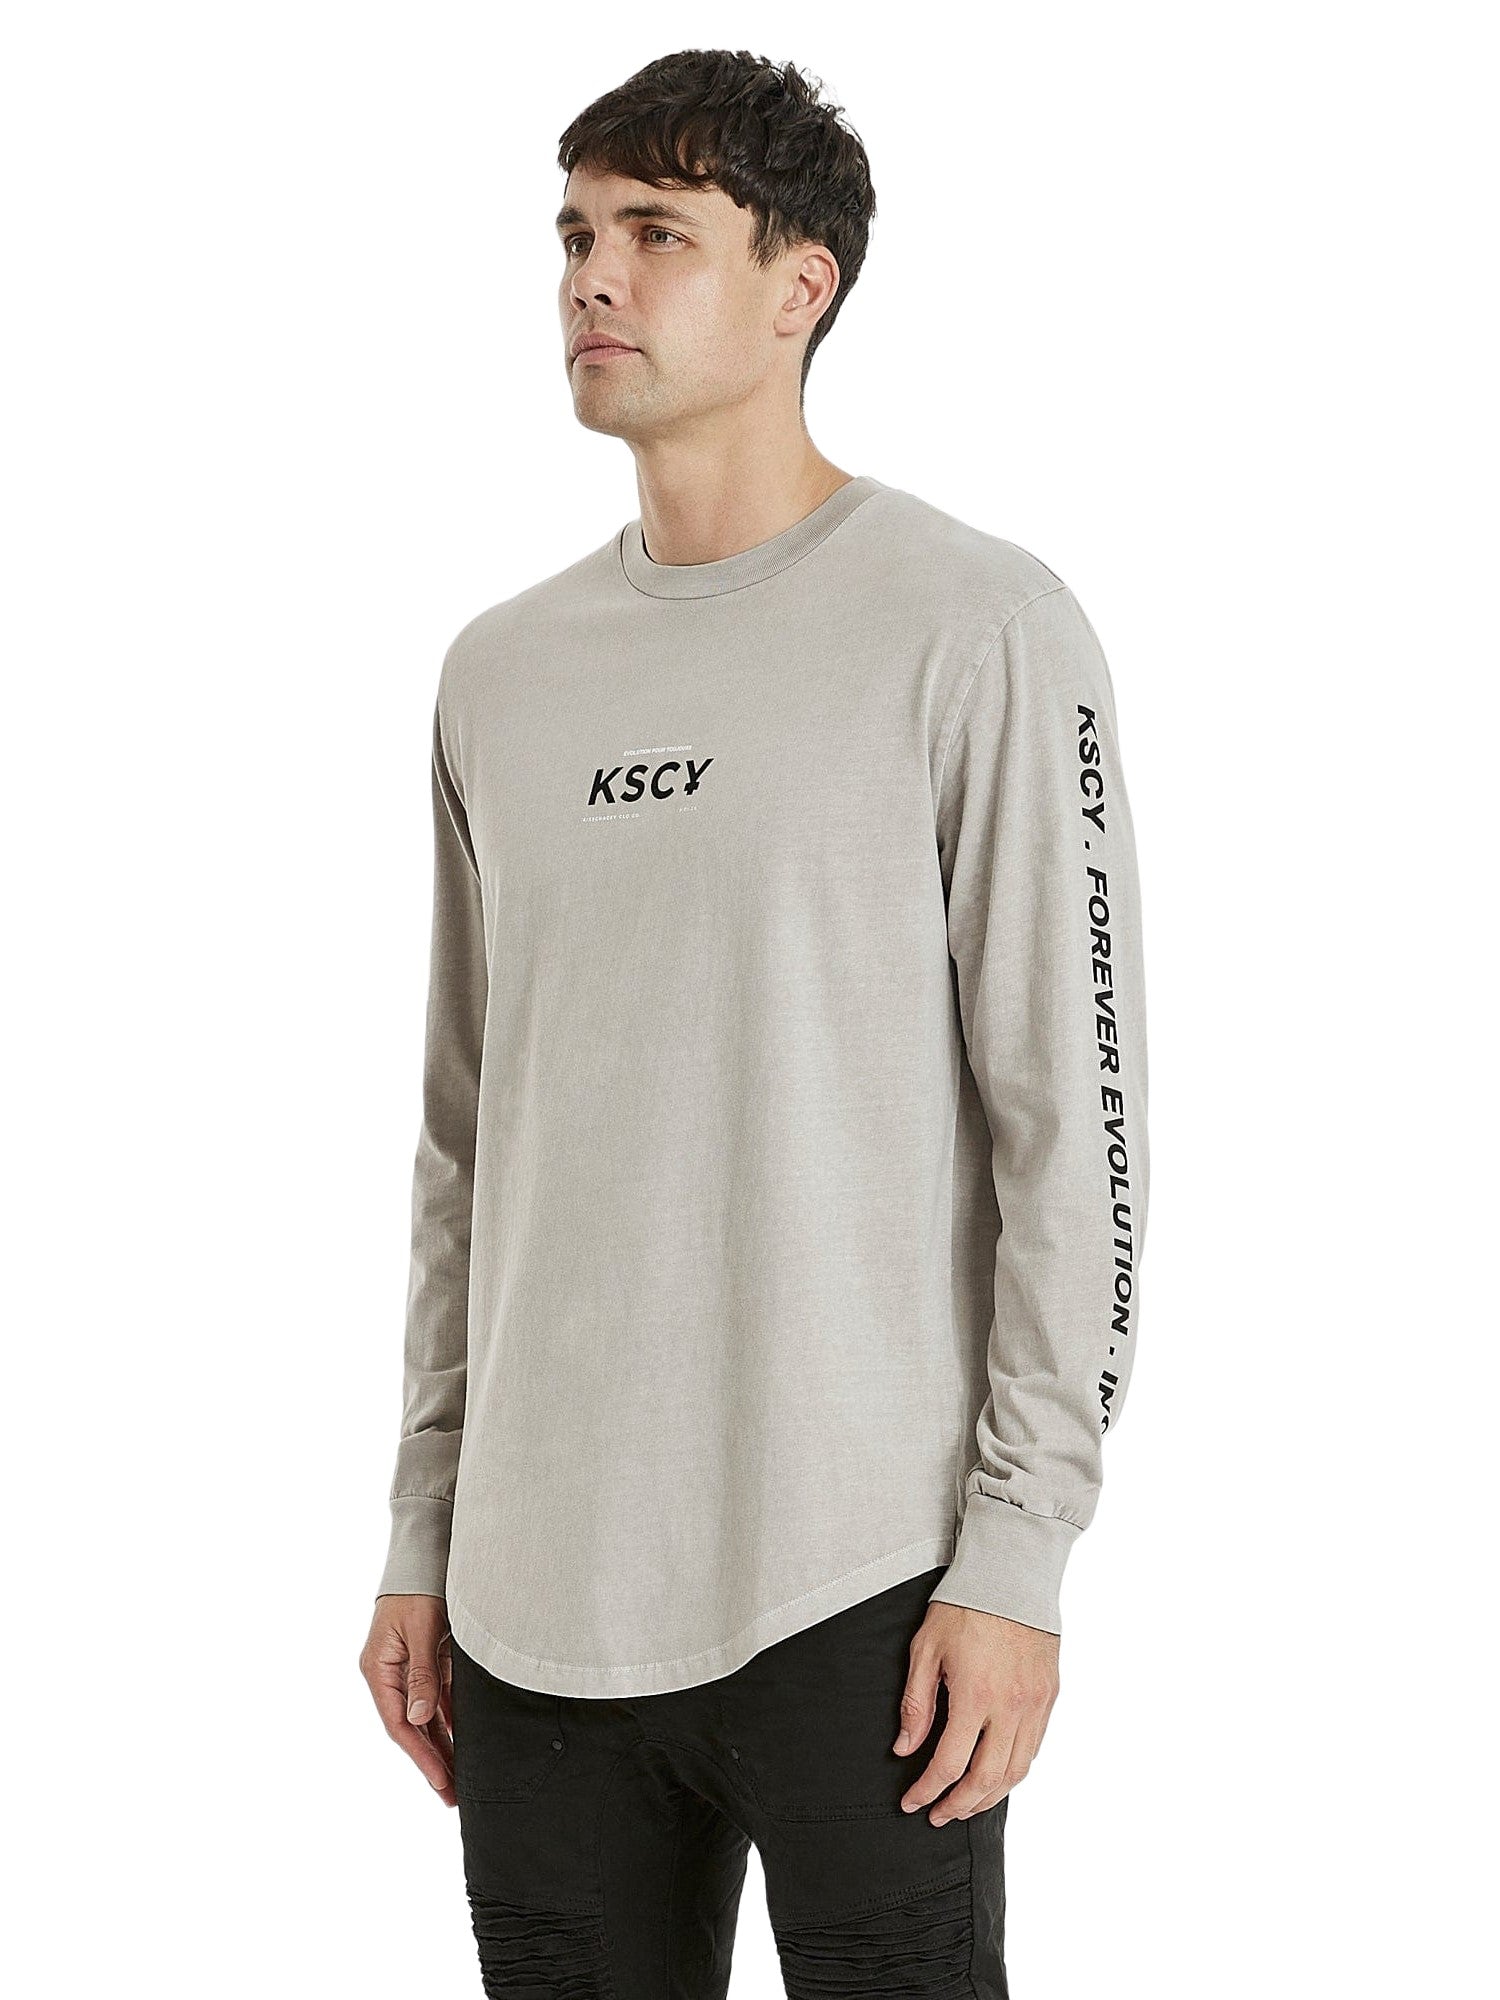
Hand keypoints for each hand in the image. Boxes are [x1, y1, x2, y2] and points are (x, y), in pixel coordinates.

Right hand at [360, 1594, 455, 1805]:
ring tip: (463, 1777)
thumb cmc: (419, 1588)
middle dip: (433, 1761)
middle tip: (454, 1795)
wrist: (425, 1553)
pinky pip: (437, 1697)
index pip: (399, 1724)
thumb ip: (422, 1674)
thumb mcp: (421, 1630)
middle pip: (412, 1727)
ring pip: (426, 1717)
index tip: (442, 1782)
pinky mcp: (426, 1660)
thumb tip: (418, 1719)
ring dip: (444, 1745)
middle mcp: (390, 1674)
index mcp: (379, 1669)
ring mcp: (407, 1668)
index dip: (421, 1756)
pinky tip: (465, 1740)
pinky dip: (450, 1719)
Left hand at [894, 1602, 1059, 1823]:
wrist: (1012, 1575)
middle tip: (937, 1815)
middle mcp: (1011, 1707)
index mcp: (975, 1696)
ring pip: (1017, 1772)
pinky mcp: (1050, 1697)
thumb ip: (916, 1704)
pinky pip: (1034, 1748)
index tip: (911, 1802)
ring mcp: (1035, 1704)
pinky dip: (1014, 1771)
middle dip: (958, 1806)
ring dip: (989, 1797)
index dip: (926, 1791)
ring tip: (965, 1804)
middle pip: (987, 1780)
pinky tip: (996, 1774)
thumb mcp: (926, 1649)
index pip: (948, 1764)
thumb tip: (905, 1747)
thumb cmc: (964, 1607)